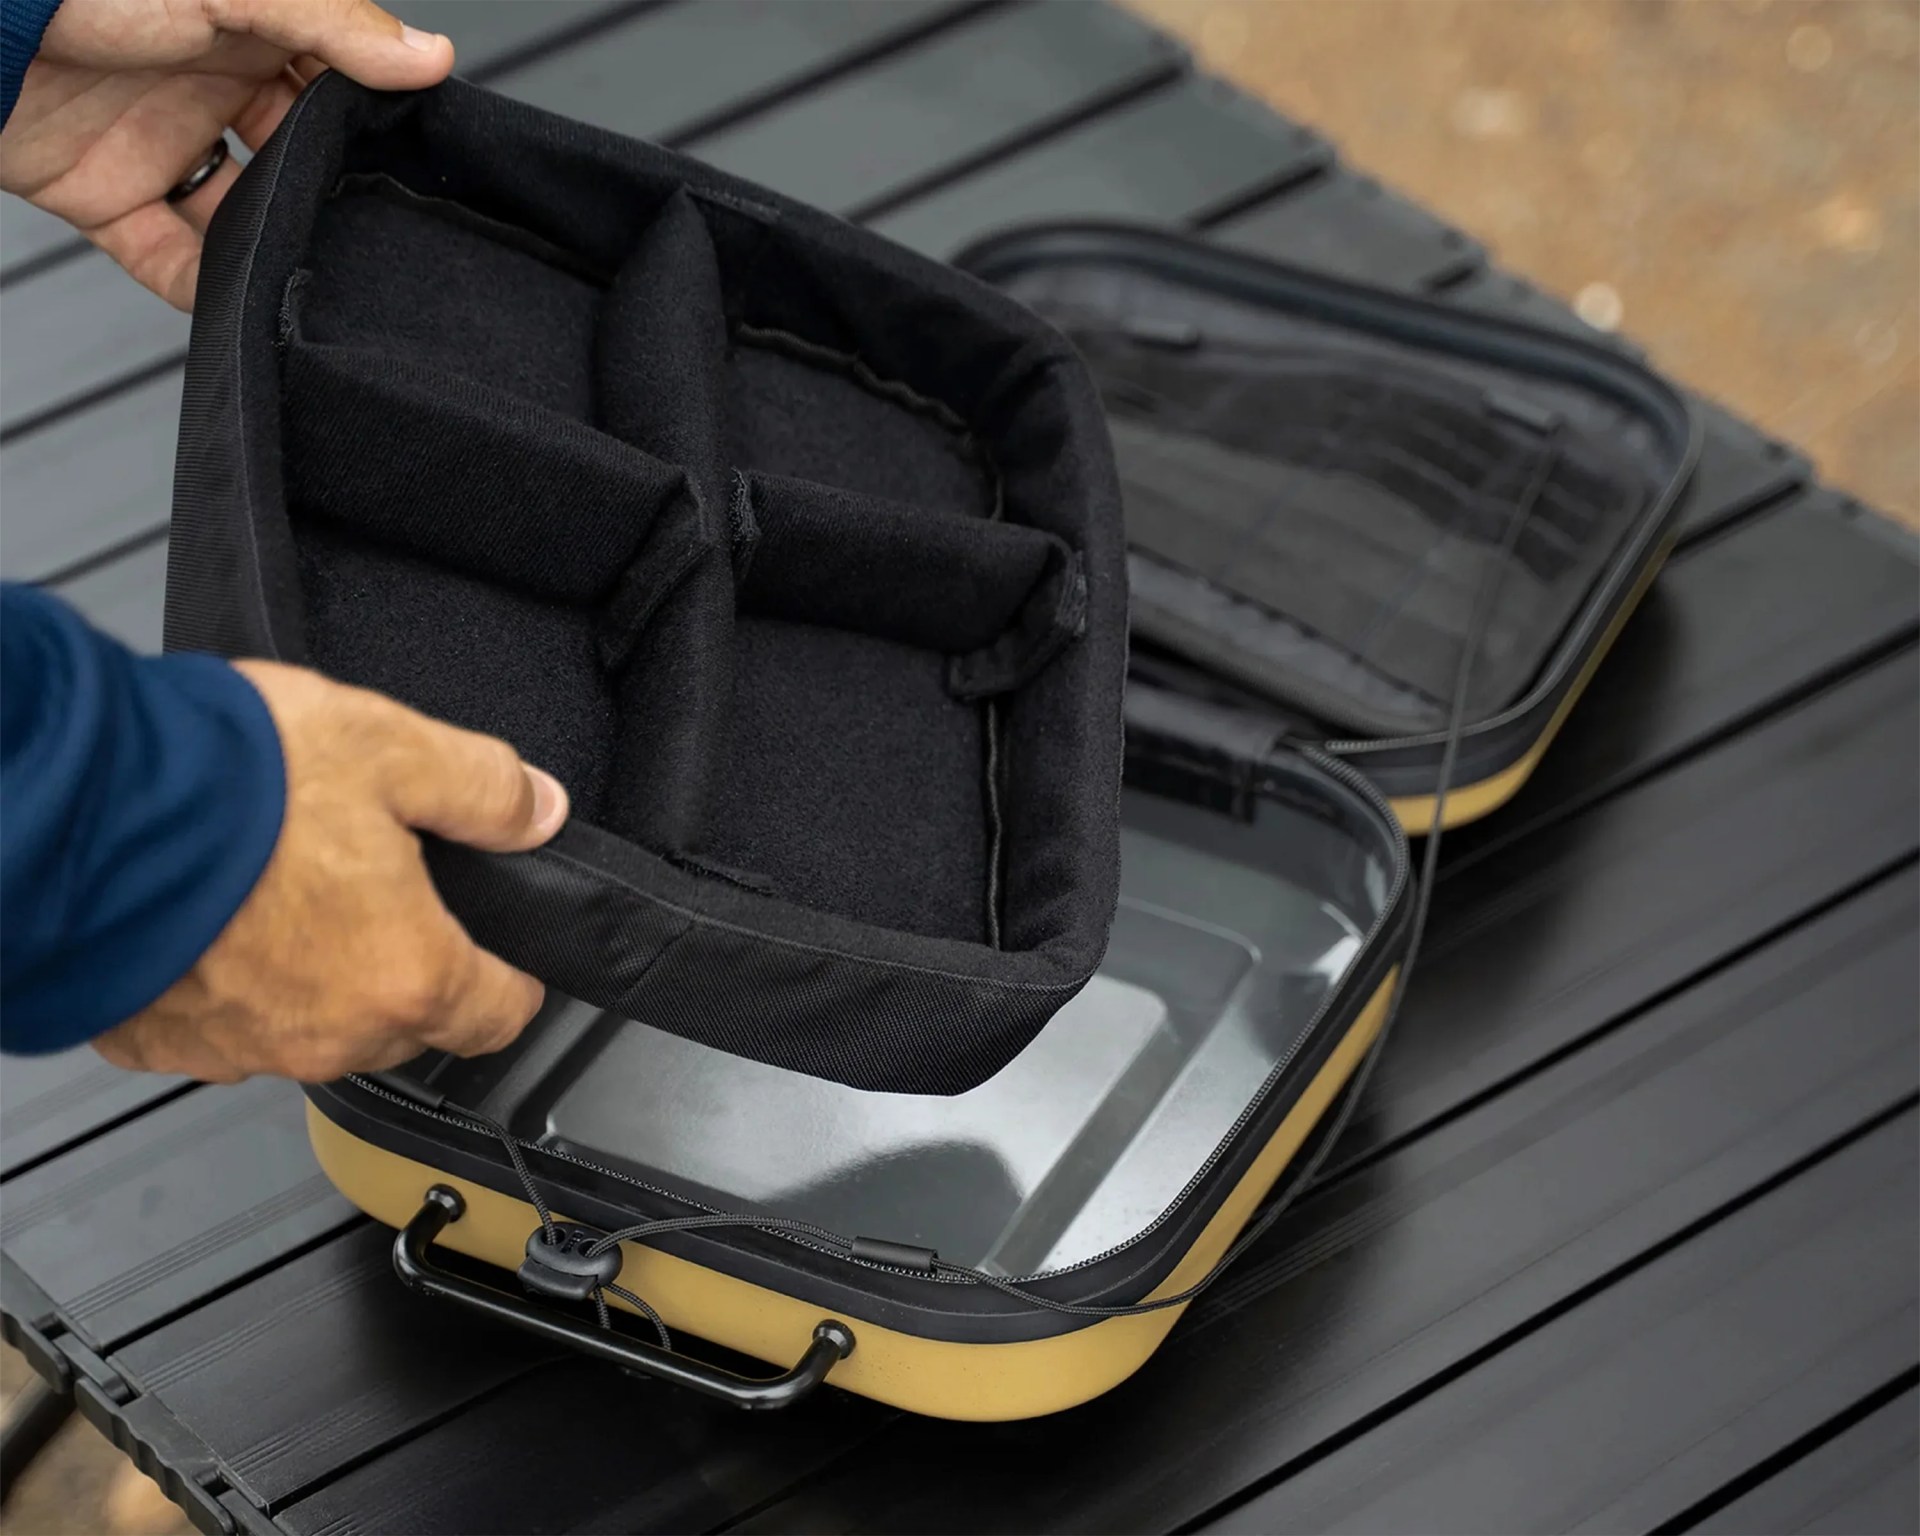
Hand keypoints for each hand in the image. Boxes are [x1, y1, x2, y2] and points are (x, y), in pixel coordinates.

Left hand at [0, 0, 454, 309]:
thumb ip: (335, 24)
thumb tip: (433, 56)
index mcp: (244, 27)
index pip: (330, 85)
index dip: (372, 125)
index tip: (415, 168)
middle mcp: (204, 85)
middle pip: (290, 159)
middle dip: (327, 197)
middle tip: (372, 237)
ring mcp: (155, 142)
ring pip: (236, 215)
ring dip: (268, 248)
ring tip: (309, 274)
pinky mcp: (103, 194)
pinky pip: (164, 257)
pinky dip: (198, 289)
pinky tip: (233, 302)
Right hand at [93, 660, 568, 1083]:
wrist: (75, 810)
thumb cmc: (226, 784)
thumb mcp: (389, 748)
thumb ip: (480, 787)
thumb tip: (535, 808)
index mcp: (404, 974)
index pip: (497, 1015)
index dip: (513, 983)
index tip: (509, 962)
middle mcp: (326, 1032)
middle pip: (403, 1023)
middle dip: (407, 966)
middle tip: (383, 889)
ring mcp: (237, 1047)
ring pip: (310, 1029)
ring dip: (314, 976)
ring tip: (287, 888)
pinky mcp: (155, 1040)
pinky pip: (217, 1024)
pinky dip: (226, 982)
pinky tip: (212, 916)